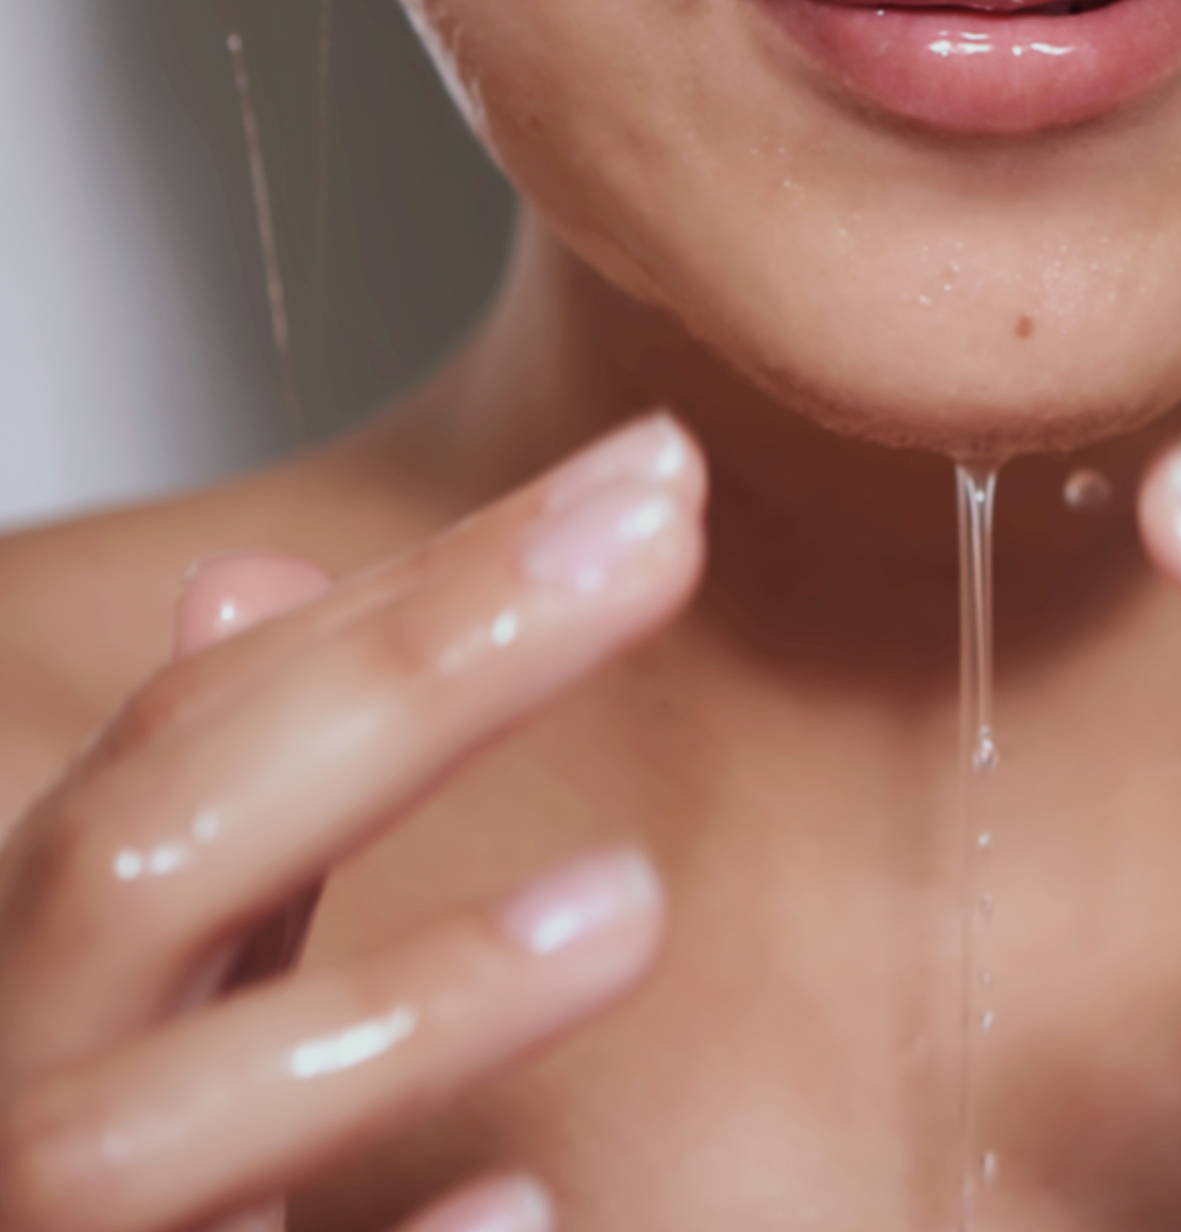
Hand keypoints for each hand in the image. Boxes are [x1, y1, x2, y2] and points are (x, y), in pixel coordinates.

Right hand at [0, 412, 705, 1231]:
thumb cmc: (93, 1173)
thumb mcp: (142, 986)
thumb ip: (212, 816)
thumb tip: (253, 578)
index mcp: (29, 968)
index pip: (189, 734)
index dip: (413, 596)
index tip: (646, 478)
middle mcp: (5, 1097)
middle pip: (136, 871)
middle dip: (403, 684)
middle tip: (659, 545)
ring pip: (123, 1150)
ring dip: (389, 1013)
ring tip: (634, 905)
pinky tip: (526, 1216)